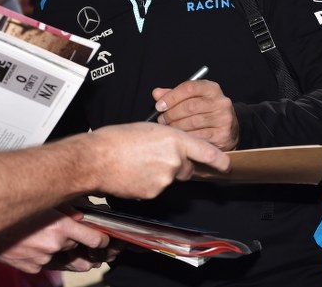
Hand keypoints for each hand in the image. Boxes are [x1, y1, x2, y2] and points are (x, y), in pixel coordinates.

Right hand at [0, 207, 114, 272]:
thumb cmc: (10, 203)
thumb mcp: (45, 197)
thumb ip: (66, 205)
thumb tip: (80, 210)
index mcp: (61, 226)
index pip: (95, 239)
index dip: (104, 240)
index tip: (107, 240)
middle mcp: (54, 245)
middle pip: (82, 251)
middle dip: (87, 248)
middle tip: (96, 246)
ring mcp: (42, 259)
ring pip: (68, 262)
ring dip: (74, 257)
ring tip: (79, 253)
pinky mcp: (31, 267)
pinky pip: (48, 265)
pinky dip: (50, 258)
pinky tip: (48, 249)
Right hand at [89, 122, 229, 198]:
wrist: (94, 160)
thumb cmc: (114, 140)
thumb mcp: (145, 129)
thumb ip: (166, 139)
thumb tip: (172, 148)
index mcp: (173, 139)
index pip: (206, 152)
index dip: (219, 160)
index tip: (226, 165)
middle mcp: (174, 160)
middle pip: (187, 168)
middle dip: (178, 166)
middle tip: (155, 158)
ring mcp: (165, 179)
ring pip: (170, 179)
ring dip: (159, 174)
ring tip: (136, 164)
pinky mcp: (153, 193)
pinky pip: (156, 189)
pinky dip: (147, 183)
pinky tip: (132, 174)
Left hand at [151, 79, 238, 150]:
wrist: (229, 128)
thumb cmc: (205, 111)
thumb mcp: (192, 98)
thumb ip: (174, 95)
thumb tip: (157, 93)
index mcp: (211, 88)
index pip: (189, 87)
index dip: (171, 96)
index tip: (159, 105)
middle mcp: (220, 102)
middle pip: (190, 106)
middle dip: (171, 114)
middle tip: (162, 119)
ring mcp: (223, 119)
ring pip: (192, 122)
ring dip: (176, 126)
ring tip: (169, 127)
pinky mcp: (223, 135)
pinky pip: (198, 136)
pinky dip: (186, 137)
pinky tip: (180, 136)